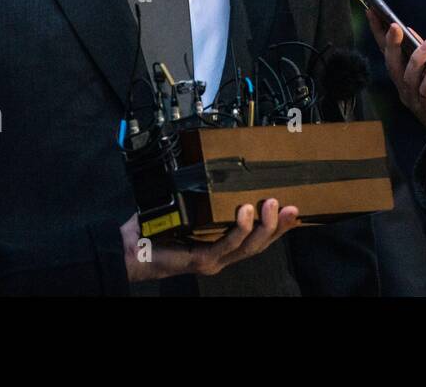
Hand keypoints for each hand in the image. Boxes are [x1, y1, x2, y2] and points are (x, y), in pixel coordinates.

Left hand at [121, 199, 299, 283]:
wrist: (130, 249)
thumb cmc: (155, 227)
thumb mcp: (187, 208)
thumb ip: (206, 197)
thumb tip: (218, 166)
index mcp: (221, 244)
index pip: (257, 237)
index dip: (278, 226)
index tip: (294, 210)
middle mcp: (221, 254)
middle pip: (260, 244)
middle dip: (279, 227)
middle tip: (292, 208)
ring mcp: (213, 259)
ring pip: (248, 246)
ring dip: (264, 227)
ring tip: (272, 205)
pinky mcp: (200, 260)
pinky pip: (225, 245)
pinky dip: (238, 230)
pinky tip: (246, 215)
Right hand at [365, 9, 425, 157]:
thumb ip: (424, 58)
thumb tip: (413, 34)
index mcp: (403, 80)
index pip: (387, 53)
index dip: (378, 33)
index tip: (373, 11)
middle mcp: (404, 91)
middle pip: (392, 65)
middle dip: (391, 44)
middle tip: (394, 25)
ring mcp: (415, 102)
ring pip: (408, 78)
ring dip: (416, 59)